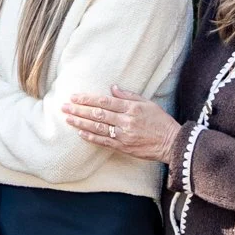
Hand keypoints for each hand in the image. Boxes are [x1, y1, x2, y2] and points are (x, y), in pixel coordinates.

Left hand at [62, 84, 180, 163]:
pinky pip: (104, 141)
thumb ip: (129, 96)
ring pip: (97, 127)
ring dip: (81, 122)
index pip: (104, 102)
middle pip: (97, 114)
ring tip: (68, 118)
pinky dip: (91, 137)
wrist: (171, 143)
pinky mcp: (123, 147)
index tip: (74, 97)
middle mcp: (125, 121)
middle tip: (64, 106)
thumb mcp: (148, 103)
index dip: (87, 99)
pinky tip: (80, 132)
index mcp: (131, 108)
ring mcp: (123, 135)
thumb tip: (112, 88)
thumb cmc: (161, 121)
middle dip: (79, 110)